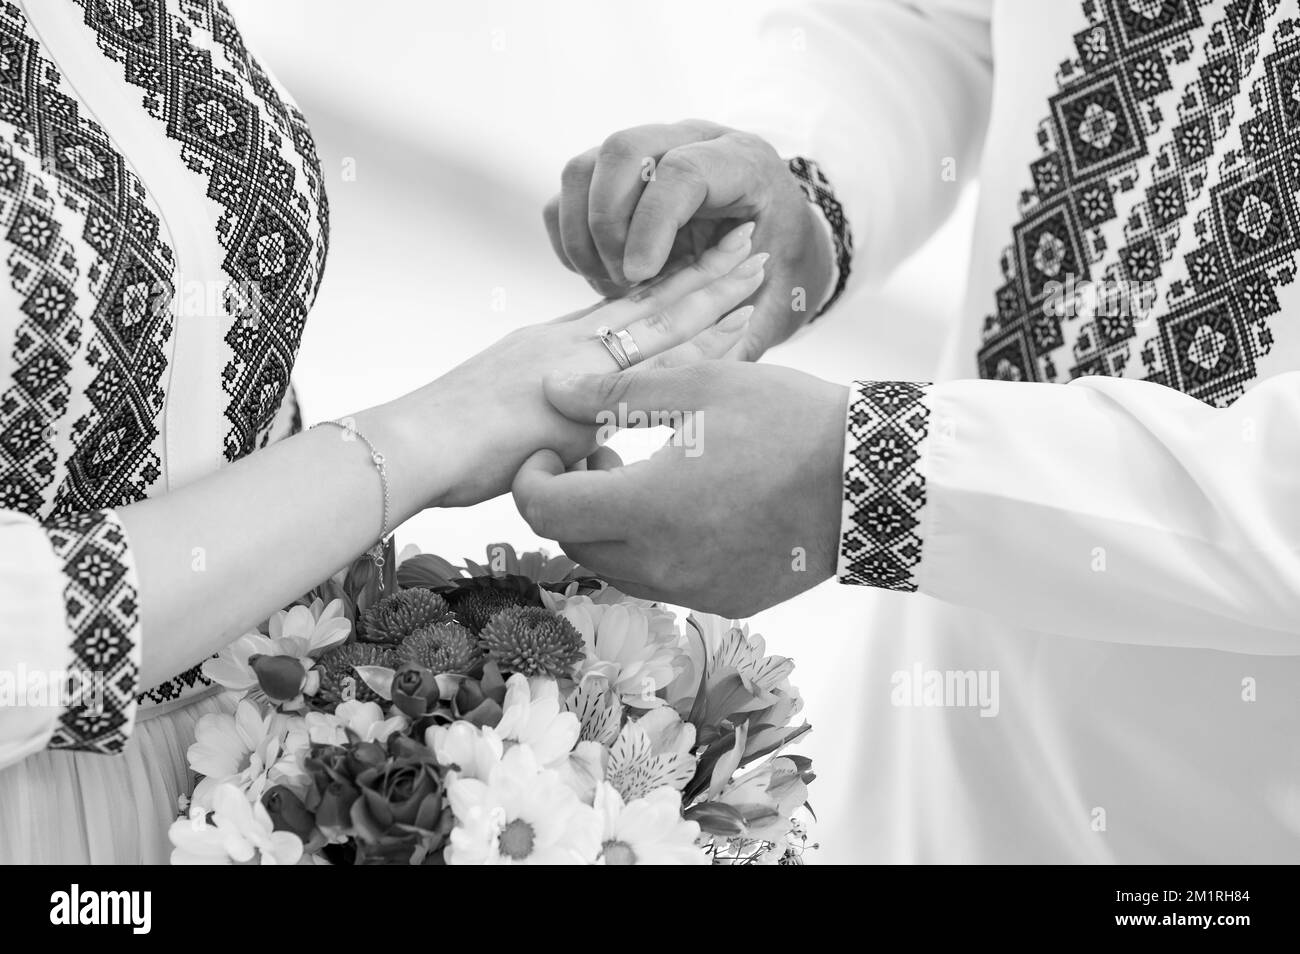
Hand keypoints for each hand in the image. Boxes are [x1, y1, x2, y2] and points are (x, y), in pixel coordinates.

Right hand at [396, 222, 767, 508]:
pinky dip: (702, 352)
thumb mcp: (510, 420)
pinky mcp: (583, 392)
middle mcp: (571, 342)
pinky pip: (660, 368)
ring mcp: (578, 361)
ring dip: (717, 296)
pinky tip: (741, 337)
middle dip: (704, 270)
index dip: (667, 283)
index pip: (624, 308)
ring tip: (761, 267)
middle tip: (751, 237)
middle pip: (652, 298)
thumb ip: (554, 422)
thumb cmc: (445, 445)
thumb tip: (589, 445)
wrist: (412, 448)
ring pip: (664, 321)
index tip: (706, 263)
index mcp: (554, 345)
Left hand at [510, 362, 848, 616]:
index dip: (531, 478)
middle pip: (574, 543)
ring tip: (636, 480)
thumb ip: (614, 394)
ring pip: (614, 568)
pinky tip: (679, 510)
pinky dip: (648, 550)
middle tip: (594, 455)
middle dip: (565, 500)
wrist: (871, 478)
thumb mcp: (699, 386)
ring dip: (605, 528)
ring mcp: (696, 589)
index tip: (549, 449)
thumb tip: (551, 389)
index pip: (546, 510)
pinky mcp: (726, 601)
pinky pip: (661, 582)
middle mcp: (664, 563)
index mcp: (647, 508)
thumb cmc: (787, 420)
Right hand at [544, 120, 833, 359]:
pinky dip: (570, 238)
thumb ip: (751, 332)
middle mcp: (691, 140)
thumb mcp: (778, 301)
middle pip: (622, 152)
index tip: (639, 277)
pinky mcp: (614, 174)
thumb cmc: (783, 273)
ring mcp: (647, 151)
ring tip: (612, 287)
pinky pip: (568, 193)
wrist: (779, 241)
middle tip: (625, 285)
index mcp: (742, 163)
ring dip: (583, 235)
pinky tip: (599, 277)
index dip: (652, 224)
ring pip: (583, 169)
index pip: (683, 170)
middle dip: (608, 226)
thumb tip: (716, 373)